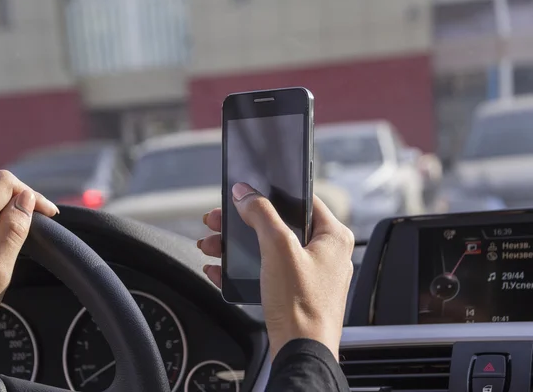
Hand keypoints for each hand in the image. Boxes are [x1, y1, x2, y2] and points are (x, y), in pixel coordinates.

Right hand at [197, 183, 353, 359]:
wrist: (300, 353)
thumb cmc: (301, 305)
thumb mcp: (278, 249)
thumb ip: (261, 214)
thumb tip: (246, 193)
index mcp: (333, 237)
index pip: (303, 200)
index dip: (272, 193)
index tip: (248, 192)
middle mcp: (325, 253)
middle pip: (278, 225)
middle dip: (242, 224)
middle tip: (219, 221)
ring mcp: (311, 274)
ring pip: (268, 248)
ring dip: (236, 245)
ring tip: (211, 245)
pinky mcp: (296, 291)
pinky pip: (266, 270)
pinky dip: (243, 267)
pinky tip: (219, 268)